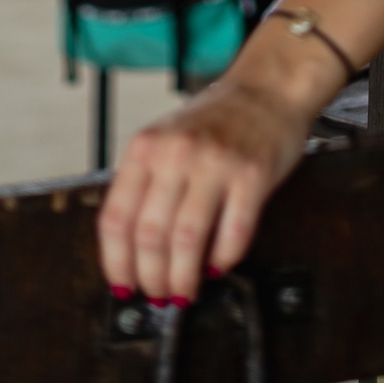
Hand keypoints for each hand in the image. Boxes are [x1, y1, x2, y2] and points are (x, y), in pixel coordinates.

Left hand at [97, 68, 312, 302]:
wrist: (268, 88)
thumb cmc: (216, 118)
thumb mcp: (165, 139)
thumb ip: (147, 185)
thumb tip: (132, 251)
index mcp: (146, 147)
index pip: (115, 218)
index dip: (116, 262)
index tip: (122, 284)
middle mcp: (176, 153)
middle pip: (149, 236)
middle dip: (150, 278)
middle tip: (158, 294)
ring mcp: (216, 163)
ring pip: (186, 241)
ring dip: (183, 279)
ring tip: (184, 291)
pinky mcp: (252, 175)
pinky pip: (233, 234)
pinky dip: (222, 260)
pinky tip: (217, 266)